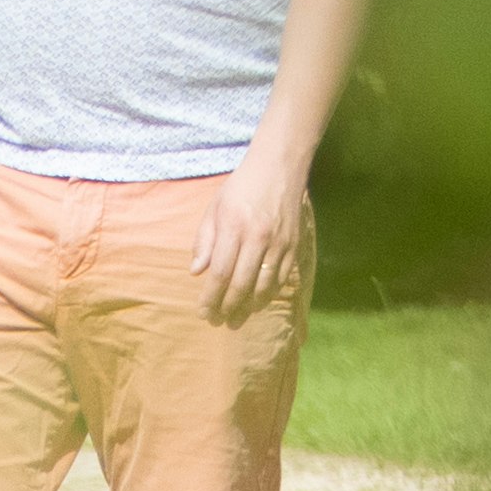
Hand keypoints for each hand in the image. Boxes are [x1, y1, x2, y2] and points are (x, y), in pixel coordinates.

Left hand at [192, 153, 314, 314]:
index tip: (203, 312)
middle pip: (241, 284)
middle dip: (228, 307)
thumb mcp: (214, 208)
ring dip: (249, 306)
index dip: (211, 297)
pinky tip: (258, 303)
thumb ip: (204, 241)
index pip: (220, 273)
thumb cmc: (240, 188)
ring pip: (264, 285)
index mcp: (234, 227)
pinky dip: (269, 294)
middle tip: (218, 322)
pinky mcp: (294, 245)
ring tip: (237, 318)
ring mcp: (279, 243)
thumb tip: (196, 272)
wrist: (279, 168)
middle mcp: (258, 238)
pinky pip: (281, 278)